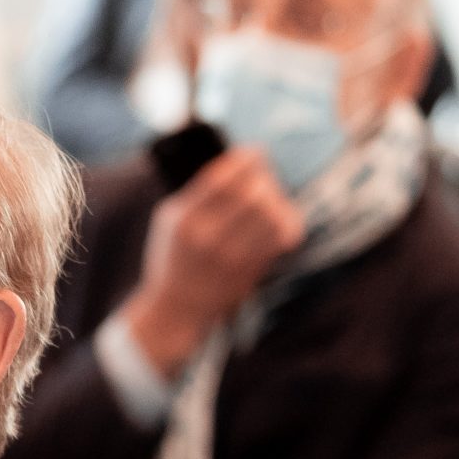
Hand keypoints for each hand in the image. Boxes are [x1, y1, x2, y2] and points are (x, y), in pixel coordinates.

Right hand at [123, 145, 305, 375]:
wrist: (179, 305)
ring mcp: (232, 257)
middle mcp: (208, 239)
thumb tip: (239, 160)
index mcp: (184, 220)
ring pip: (273, 215)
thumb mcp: (170, 218)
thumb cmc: (175, 253)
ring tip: (270, 197)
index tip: (254, 153)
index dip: (245, 159)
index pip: (221, 179)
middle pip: (252, 195)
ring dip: (277, 198)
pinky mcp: (252, 270)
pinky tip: (279, 217)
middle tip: (263, 177)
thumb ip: (198, 190)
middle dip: (264, 178)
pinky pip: (284, 237)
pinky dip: (288, 220)